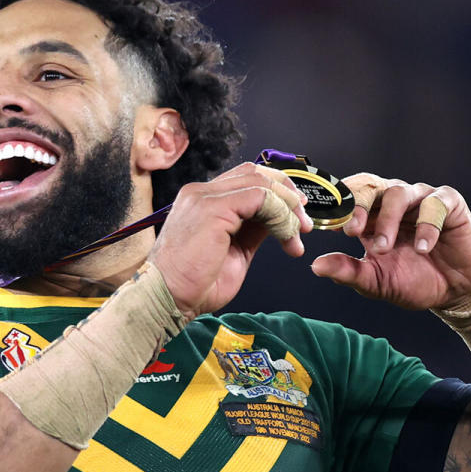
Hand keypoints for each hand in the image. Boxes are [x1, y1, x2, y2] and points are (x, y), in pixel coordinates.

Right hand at [148, 162, 311, 319]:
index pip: (246, 179)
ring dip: (288, 208)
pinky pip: (260, 198)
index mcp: (202, 200)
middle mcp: (201, 192)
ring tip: (295, 237)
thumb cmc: (193, 285)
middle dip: (288, 195)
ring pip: (261, 183)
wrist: (166, 298)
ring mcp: (204, 197)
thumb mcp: (234, 251)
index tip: (296, 217)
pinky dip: (280, 216)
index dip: (277, 193)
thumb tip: (279, 220)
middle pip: (256, 173)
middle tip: (303, 225)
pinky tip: (285, 237)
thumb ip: (253, 230)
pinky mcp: (212, 208)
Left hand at [311, 173, 470, 309]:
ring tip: (385, 248)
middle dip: (357, 206)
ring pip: (398, 192)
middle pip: (368, 186)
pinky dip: (426, 224)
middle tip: (352, 230)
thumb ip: (348, 271)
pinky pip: (435, 203)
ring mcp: (420, 200)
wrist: (456, 292)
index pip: (348, 199)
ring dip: (388, 220)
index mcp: (371, 216)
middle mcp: (392, 202)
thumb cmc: (413, 282)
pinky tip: (422, 247)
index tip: (322, 225)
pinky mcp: (449, 204)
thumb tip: (315, 266)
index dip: (335, 208)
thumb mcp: (375, 281)